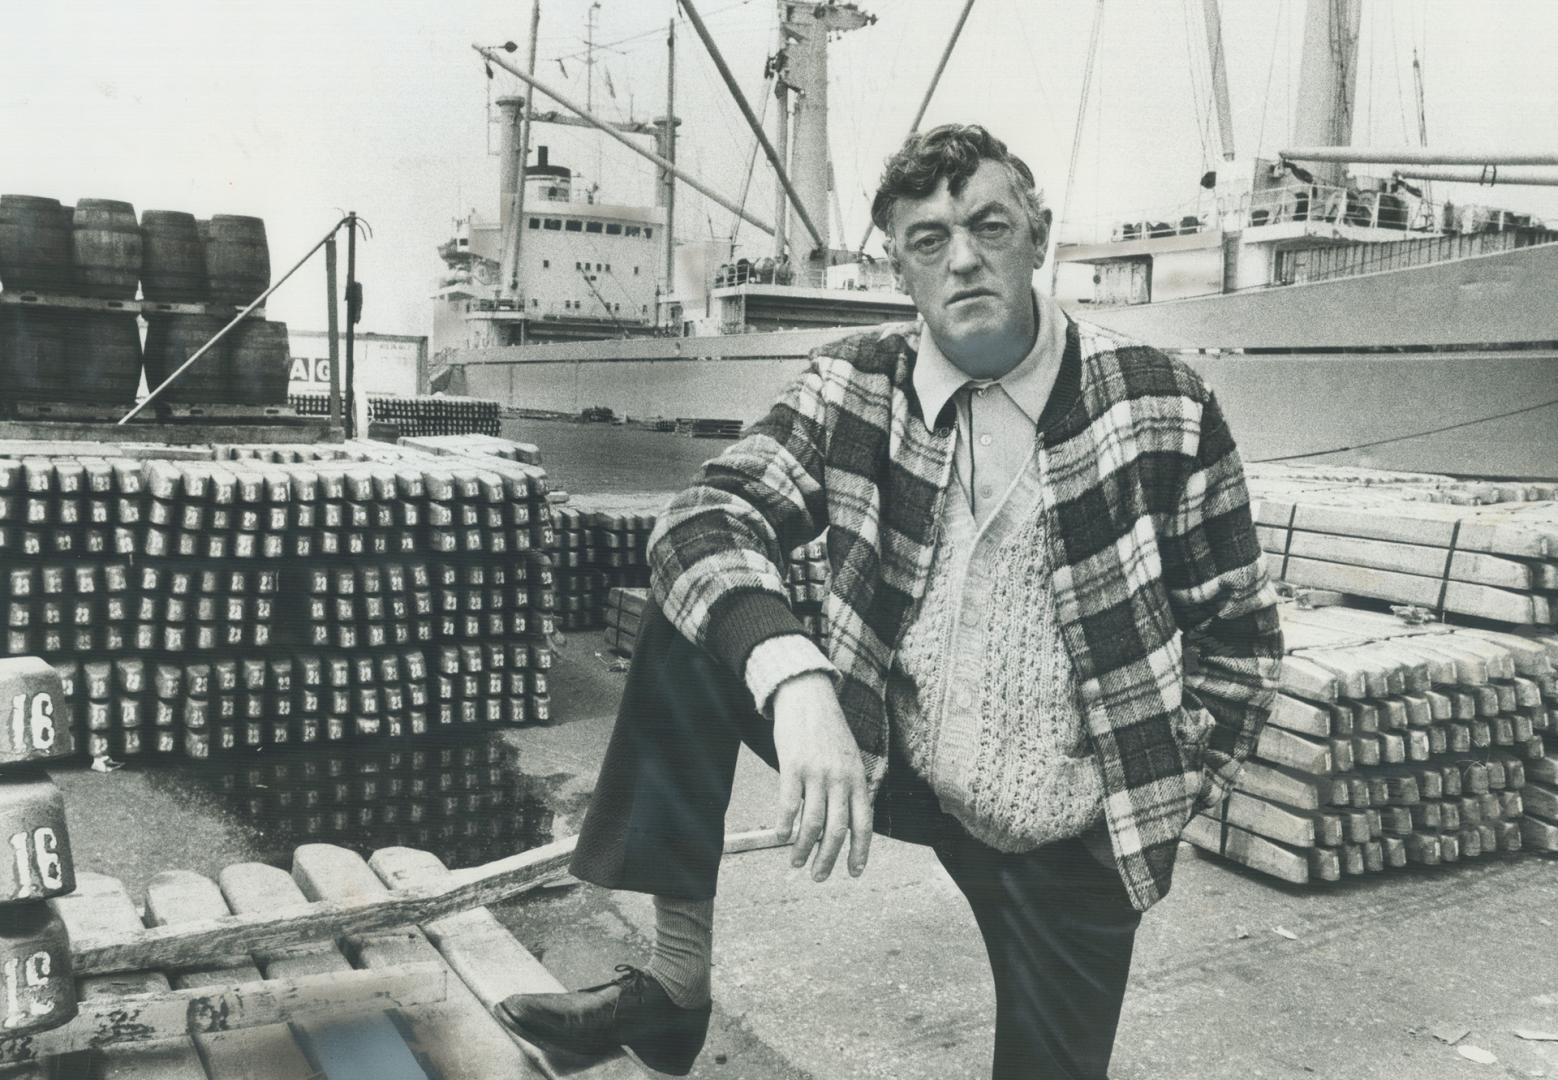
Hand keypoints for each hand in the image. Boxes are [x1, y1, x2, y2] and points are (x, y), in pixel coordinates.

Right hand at [770, 672, 871, 880]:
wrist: (807, 695)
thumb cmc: (828, 730)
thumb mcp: (849, 757)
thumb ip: (850, 787)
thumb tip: (846, 822)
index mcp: (858, 778)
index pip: (864, 824)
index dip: (860, 851)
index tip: (855, 873)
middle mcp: (840, 779)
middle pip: (836, 830)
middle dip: (828, 859)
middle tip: (819, 878)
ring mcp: (816, 773)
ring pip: (811, 823)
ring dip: (803, 849)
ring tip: (795, 863)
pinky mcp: (793, 765)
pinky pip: (788, 804)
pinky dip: (784, 825)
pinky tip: (780, 836)